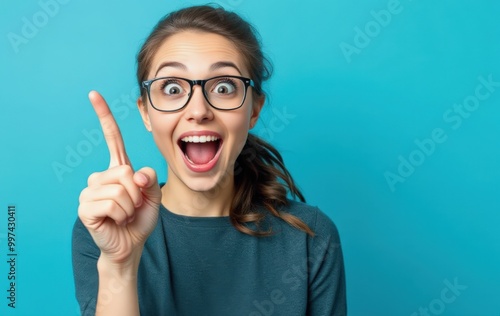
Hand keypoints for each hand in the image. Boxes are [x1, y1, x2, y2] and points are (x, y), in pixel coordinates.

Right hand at [78, 91, 160, 265]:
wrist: (131, 244)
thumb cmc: (140, 218)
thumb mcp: (153, 195)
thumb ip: (149, 179)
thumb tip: (134, 174)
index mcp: (118, 169)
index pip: (113, 139)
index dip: (104, 116)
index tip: (94, 94)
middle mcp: (101, 176)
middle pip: (126, 171)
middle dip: (138, 193)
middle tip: (133, 206)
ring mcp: (90, 191)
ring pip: (121, 188)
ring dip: (131, 206)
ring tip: (124, 215)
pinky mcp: (86, 206)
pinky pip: (114, 203)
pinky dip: (123, 214)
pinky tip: (116, 221)